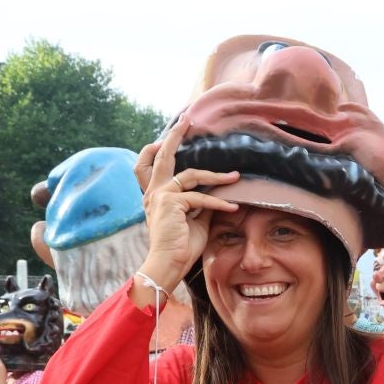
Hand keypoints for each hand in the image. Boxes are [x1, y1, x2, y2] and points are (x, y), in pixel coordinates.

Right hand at [133, 121, 242, 293]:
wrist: (168, 264)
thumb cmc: (182, 246)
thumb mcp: (194, 219)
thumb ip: (201, 201)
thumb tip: (218, 190)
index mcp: (155, 195)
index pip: (149, 165)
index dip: (157, 149)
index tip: (168, 135)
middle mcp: (154, 192)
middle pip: (160, 156)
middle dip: (174, 136)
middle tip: (186, 119)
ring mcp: (160, 196)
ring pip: (190, 175)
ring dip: (216, 175)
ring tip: (234, 176)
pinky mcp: (171, 203)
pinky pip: (200, 198)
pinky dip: (218, 202)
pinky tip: (233, 206)